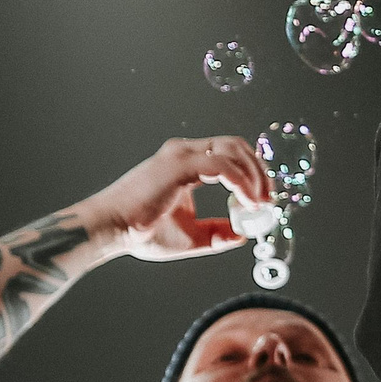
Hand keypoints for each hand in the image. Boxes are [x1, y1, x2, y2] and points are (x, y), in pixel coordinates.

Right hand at [84, 136, 272, 261]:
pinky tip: (248, 202)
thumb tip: (242, 235)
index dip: (253, 171)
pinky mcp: (179, 164)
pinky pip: (223, 166)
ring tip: (260, 202)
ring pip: (233, 150)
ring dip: (255, 175)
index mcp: (185, 163)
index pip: (229, 153)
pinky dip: (242, 182)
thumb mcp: (190, 235)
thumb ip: (217, 232)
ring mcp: (180, 155)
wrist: (111, 230)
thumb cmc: (141, 232)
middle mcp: (184, 152)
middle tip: (268, 199)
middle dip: (260, 170)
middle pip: (236, 145)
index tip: (264, 198)